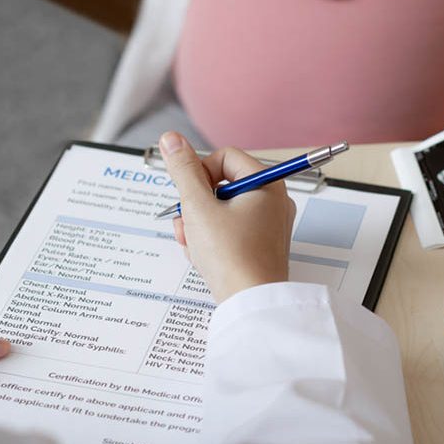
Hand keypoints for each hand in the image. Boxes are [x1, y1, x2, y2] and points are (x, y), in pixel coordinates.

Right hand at [159, 132, 295, 302]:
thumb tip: (171, 139)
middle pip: (220, 185)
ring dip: (197, 224)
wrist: (249, 305)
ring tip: (192, 244)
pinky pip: (228, 231)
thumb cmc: (231, 256)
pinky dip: (210, 240)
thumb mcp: (198, 207)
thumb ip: (182, 171)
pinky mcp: (258, 246)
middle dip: (194, 205)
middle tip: (186, 225)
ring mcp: (266, 225)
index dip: (200, 173)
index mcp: (267, 184)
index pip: (225, 157)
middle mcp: (272, 201)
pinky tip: (201, 257)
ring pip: (220, 210)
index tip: (190, 196)